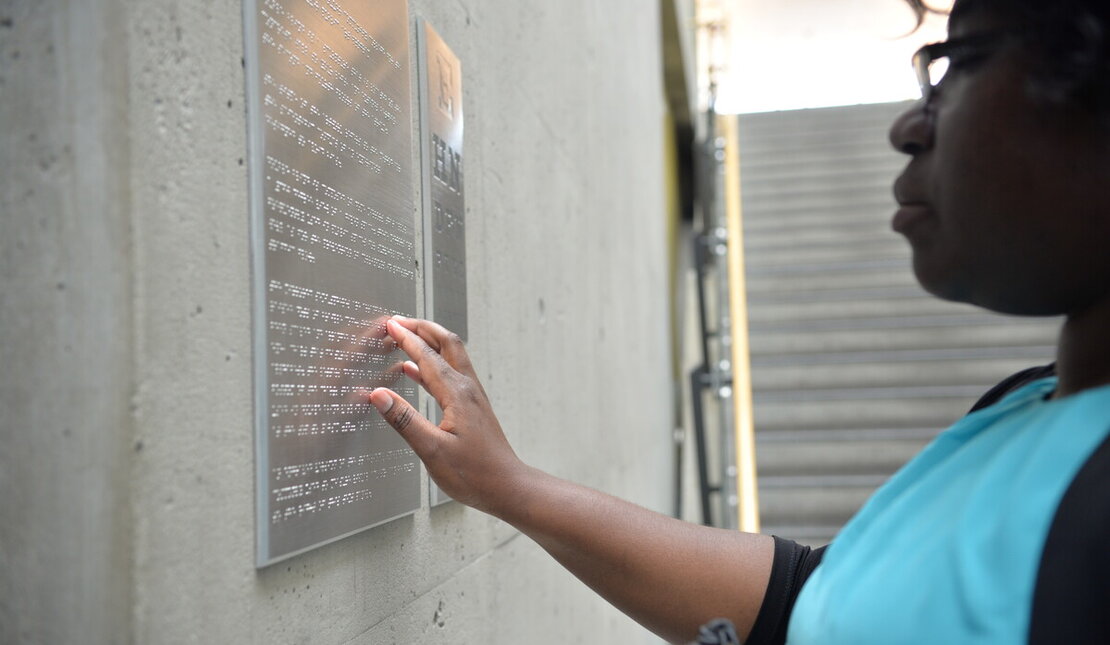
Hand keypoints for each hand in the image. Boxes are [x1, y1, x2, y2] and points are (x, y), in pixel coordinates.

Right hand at [368, 316, 522, 514]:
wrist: (507, 487)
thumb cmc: (474, 474)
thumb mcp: (432, 450)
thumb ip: (405, 421)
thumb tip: (378, 395)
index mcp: (457, 394)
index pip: (427, 356)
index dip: (406, 337)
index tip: (389, 325)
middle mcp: (467, 389)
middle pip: (446, 343)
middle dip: (422, 328)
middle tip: (398, 322)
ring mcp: (472, 396)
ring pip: (451, 356)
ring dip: (428, 343)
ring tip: (405, 338)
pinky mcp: (472, 407)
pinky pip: (449, 375)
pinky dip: (430, 366)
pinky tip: (414, 373)